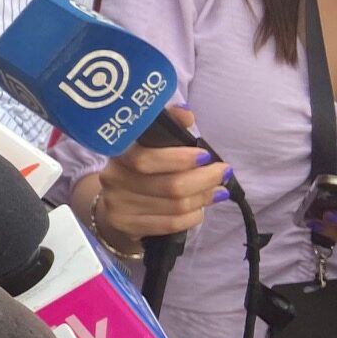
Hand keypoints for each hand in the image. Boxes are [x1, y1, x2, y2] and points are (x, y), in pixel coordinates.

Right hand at [92, 107, 229, 244]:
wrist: (118, 201)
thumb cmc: (143, 168)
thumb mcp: (152, 143)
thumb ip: (169, 124)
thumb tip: (185, 112)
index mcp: (118, 152)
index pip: (146, 159)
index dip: (179, 159)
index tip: (206, 156)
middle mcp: (113, 178)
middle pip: (169, 186)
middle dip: (204, 179)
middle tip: (223, 173)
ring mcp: (117, 204)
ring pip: (174, 206)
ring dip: (203, 198)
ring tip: (217, 191)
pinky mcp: (125, 224)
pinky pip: (170, 224)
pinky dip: (191, 217)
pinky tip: (200, 209)